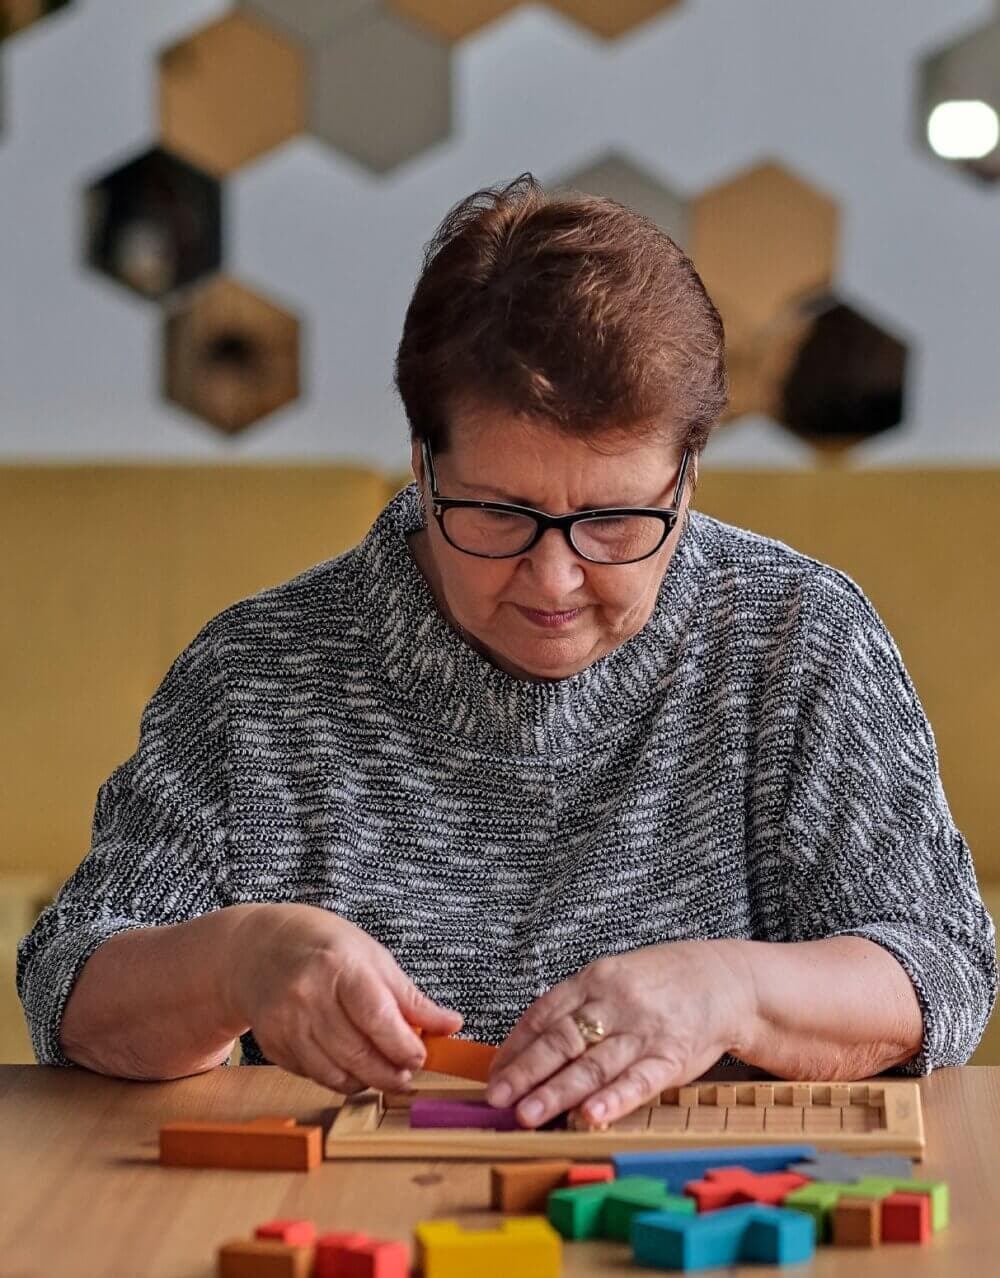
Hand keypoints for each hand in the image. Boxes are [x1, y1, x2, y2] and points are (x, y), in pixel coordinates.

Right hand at [224, 903, 462, 1093]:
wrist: (257, 949)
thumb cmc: (323, 946)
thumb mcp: (372, 956)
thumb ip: (409, 997)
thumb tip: (451, 1025)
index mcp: (338, 966)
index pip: (377, 1018)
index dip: (403, 1046)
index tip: (420, 1057)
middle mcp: (307, 996)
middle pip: (357, 1054)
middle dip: (389, 1073)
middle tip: (407, 1074)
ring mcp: (285, 1024)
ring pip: (335, 1074)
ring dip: (367, 1081)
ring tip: (383, 1072)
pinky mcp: (272, 1046)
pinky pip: (315, 1076)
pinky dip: (339, 1078)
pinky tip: (351, 1066)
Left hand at [485, 941, 753, 1127]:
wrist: (723, 980)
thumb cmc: (658, 984)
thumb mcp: (613, 979)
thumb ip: (575, 1008)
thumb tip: (526, 1048)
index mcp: (595, 979)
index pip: (544, 1014)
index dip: (515, 1047)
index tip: (492, 1076)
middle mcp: (615, 1002)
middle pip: (562, 1039)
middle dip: (526, 1071)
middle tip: (497, 1099)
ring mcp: (643, 1030)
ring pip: (593, 1063)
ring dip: (557, 1092)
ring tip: (527, 1115)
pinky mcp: (672, 1056)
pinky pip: (638, 1080)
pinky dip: (612, 1100)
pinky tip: (590, 1115)